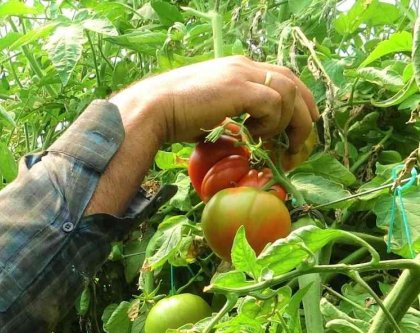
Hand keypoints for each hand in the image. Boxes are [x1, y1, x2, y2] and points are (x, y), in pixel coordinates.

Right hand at [87, 56, 319, 216]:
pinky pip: (274, 104)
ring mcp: (243, 75)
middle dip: (303, 113)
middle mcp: (243, 66)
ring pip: (288, 93)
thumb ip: (228, 119)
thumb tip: (240, 139)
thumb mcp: (207, 114)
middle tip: (299, 142)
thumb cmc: (170, 116)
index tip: (294, 130)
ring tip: (265, 141)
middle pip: (293, 82)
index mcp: (236, 69)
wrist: (153, 109)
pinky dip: (270, 123)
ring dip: (284, 123)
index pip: (280, 78)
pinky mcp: (240, 89)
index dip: (294, 103)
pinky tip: (252, 135)